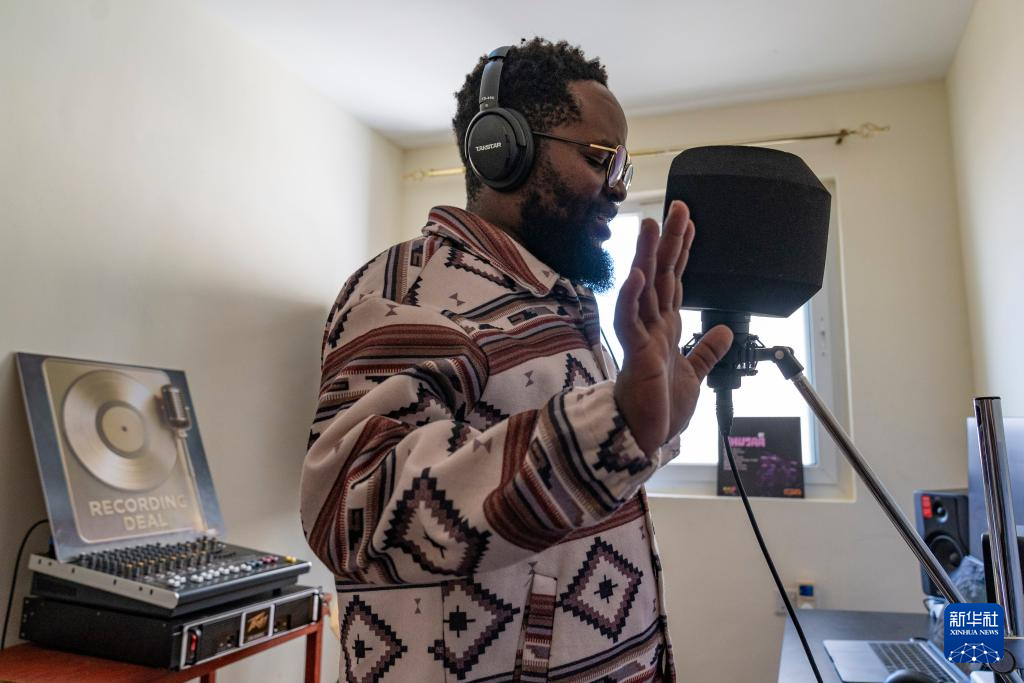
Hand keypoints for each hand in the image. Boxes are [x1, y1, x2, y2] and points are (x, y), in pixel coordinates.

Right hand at [612, 200, 733, 456]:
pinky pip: (628, 320)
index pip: (674, 281)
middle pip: (661, 275)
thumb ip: (707, 351)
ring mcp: (640, 337)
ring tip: (651, 226)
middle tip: (678, 208)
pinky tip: (638, 275)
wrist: (642, 439)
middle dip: (669, 241)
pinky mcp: (633, 353)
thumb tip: (725, 329)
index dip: (682, 252)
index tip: (689, 223)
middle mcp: (652, 327)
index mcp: (665, 329)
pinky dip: (632, 297)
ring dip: (647, 257)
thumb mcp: (694, 375)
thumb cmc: (659, 409)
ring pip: (644, 289)